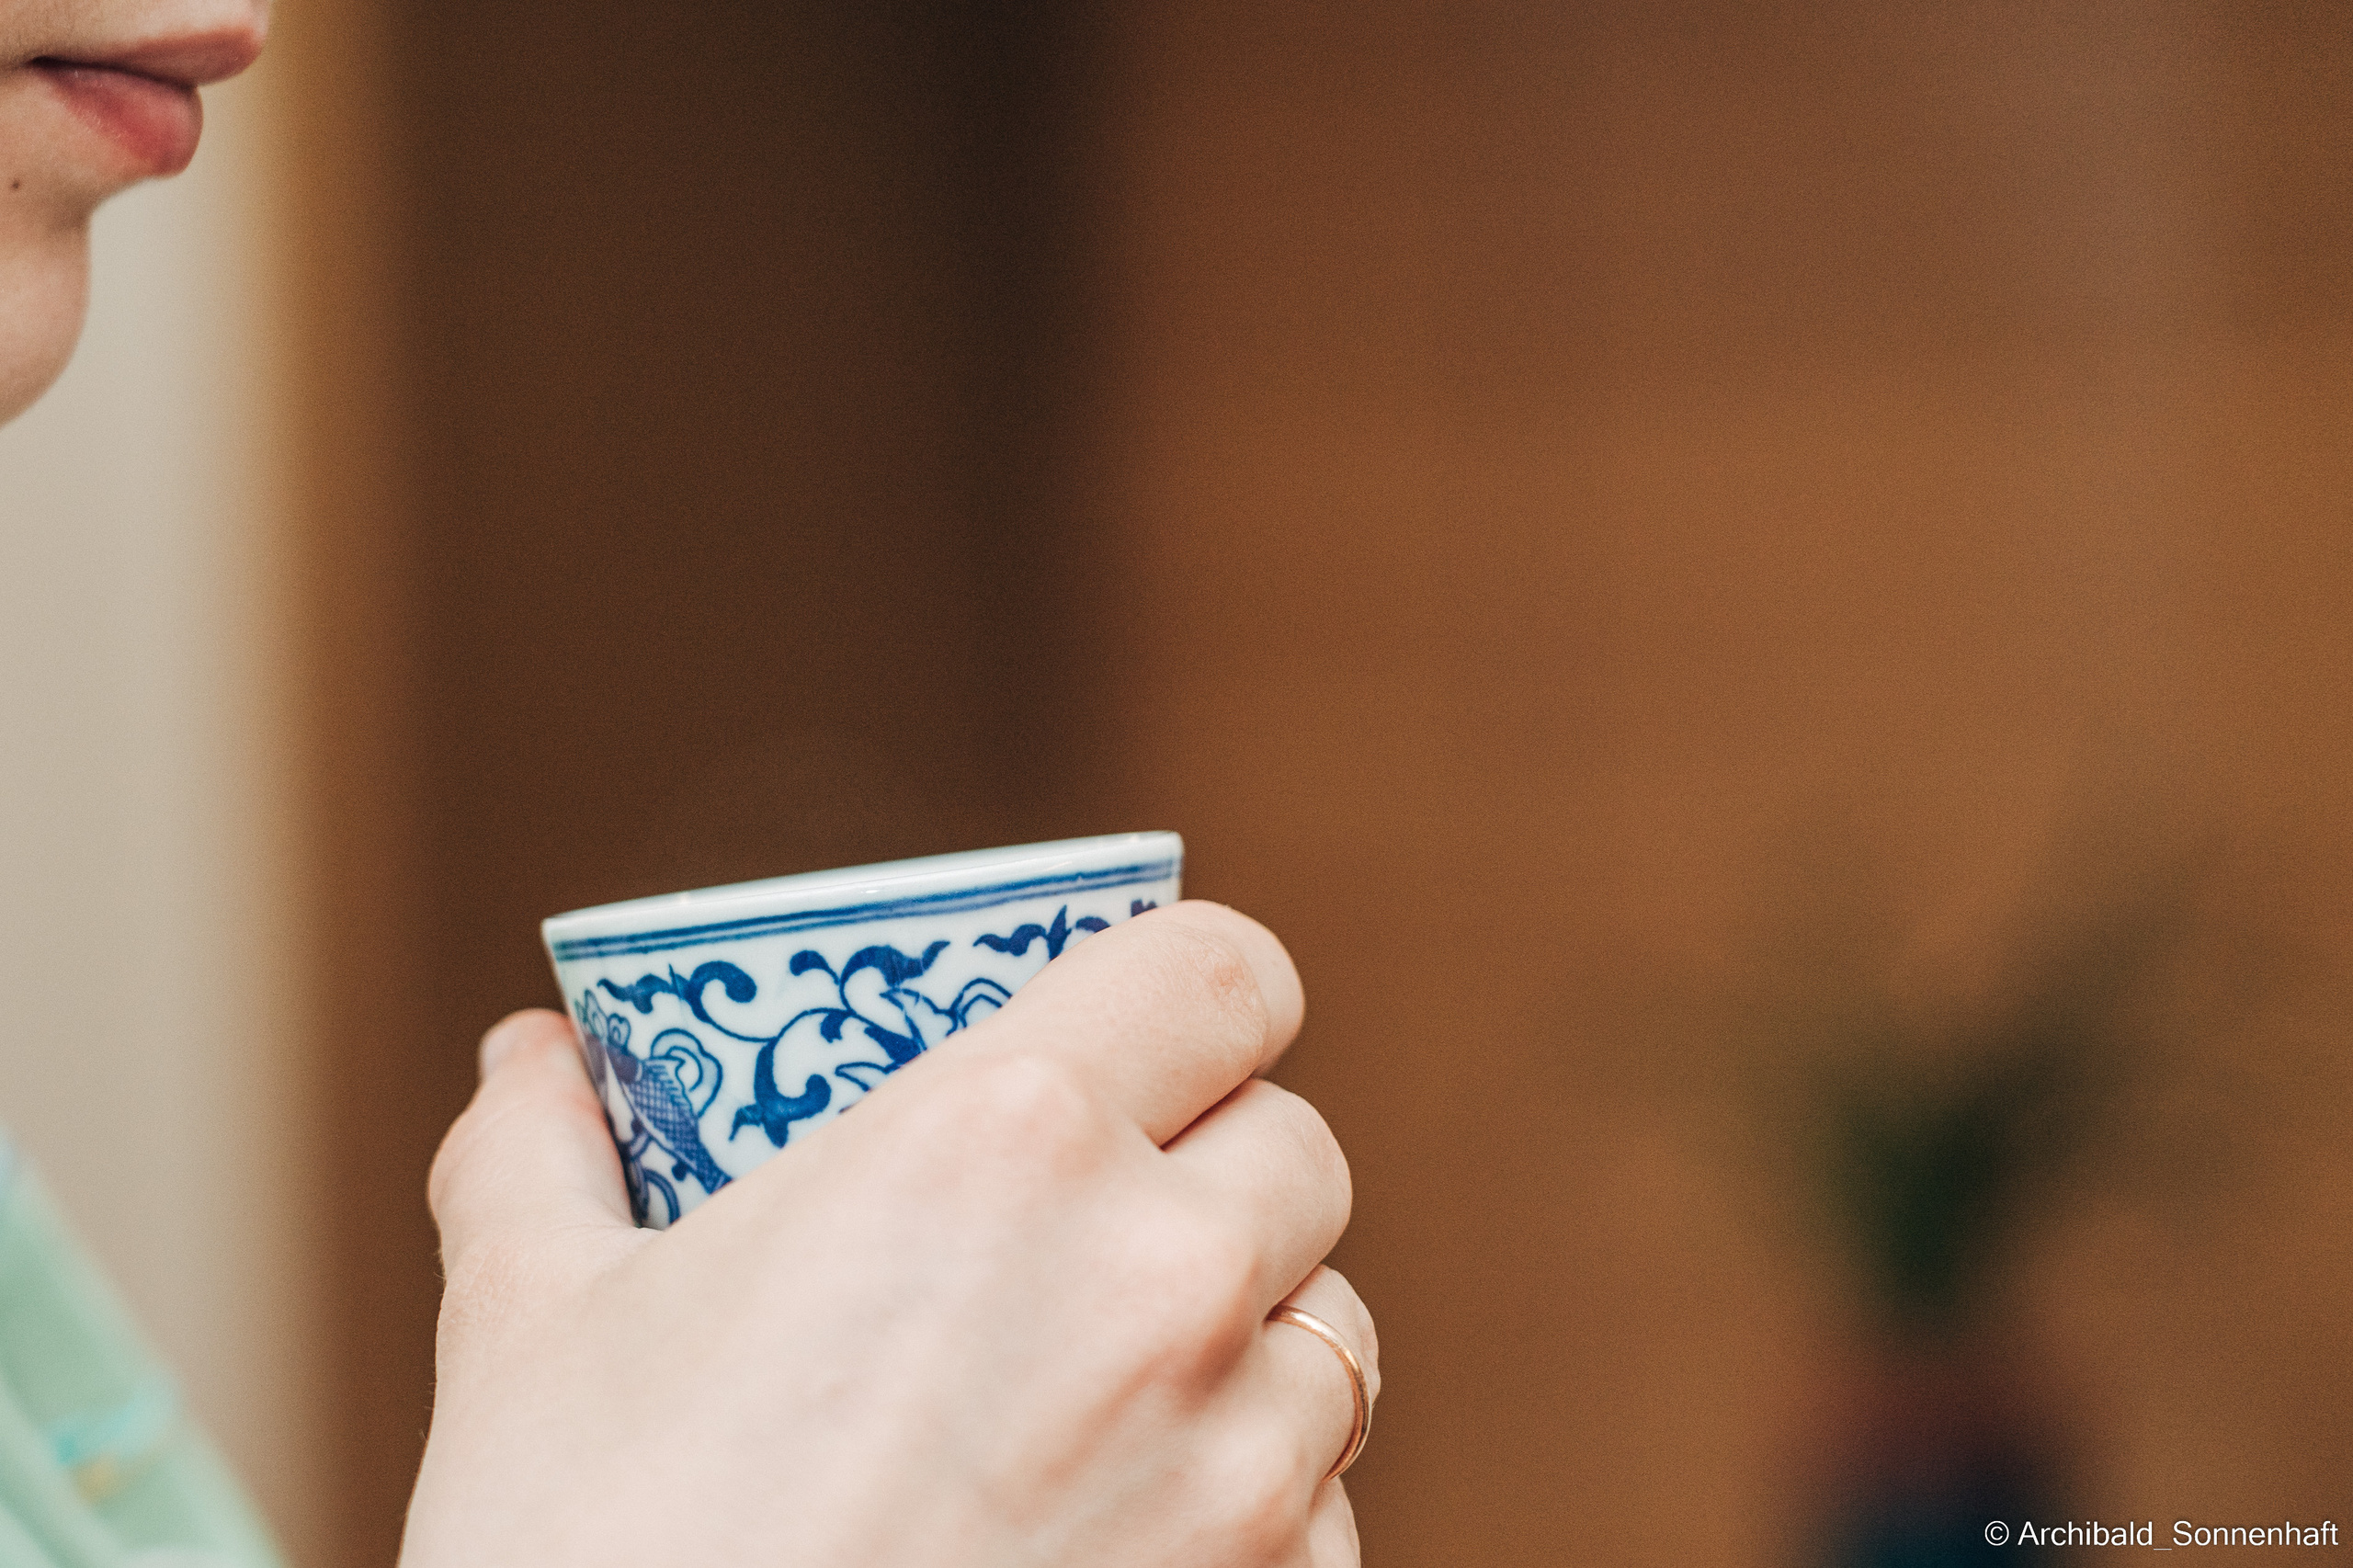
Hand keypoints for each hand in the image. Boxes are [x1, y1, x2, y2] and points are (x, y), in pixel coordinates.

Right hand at [401, 902, 1376, 1566]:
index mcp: (1002, 1139)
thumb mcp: (529, 1328)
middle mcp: (1156, 1274)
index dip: (1204, 992)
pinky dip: (1260, 1506)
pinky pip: (1328, 1507)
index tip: (1159, 1035)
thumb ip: (535, 1154)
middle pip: (1296, 1145)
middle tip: (1102, 1224)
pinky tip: (1126, 1533)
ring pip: (1331, 1327)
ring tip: (1114, 1389)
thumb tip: (527, 1059)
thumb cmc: (590, 1560)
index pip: (1224, 973)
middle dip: (1218, 1165)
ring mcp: (1236, 1456)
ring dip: (1250, 1338)